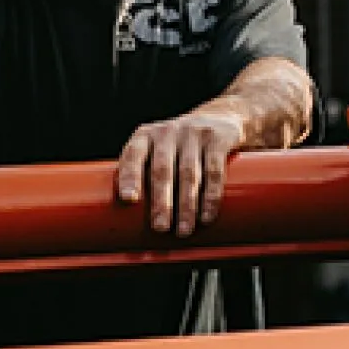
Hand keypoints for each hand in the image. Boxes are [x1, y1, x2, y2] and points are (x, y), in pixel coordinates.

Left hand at [115, 109, 245, 236]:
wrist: (220, 118)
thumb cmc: (178, 146)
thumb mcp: (158, 151)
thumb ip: (146, 177)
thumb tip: (135, 226)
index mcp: (144, 136)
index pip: (132, 155)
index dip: (129, 176)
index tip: (128, 199)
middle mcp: (166, 132)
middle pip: (161, 169)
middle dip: (160, 201)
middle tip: (160, 228)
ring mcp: (193, 133)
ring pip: (189, 174)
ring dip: (186, 206)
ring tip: (183, 230)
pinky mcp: (217, 139)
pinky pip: (214, 171)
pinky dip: (211, 197)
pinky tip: (206, 216)